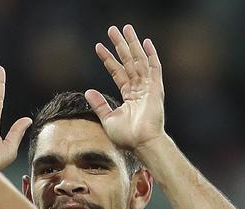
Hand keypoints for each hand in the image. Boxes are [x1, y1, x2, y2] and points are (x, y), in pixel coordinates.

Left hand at [85, 24, 164, 151]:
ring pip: (139, 60)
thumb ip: (99, 105)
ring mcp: (148, 87)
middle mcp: (139, 89)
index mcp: (128, 95)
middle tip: (112, 29)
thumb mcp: (108, 119)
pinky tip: (145, 42)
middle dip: (120, 45)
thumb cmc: (126, 137)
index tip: (98, 47)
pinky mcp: (156, 89)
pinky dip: (151, 55)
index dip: (108, 59)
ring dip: (133, 44)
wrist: (141, 143)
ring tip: (126, 28)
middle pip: (128, 61)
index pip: (117, 72)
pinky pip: (154, 68)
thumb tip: (88, 91)